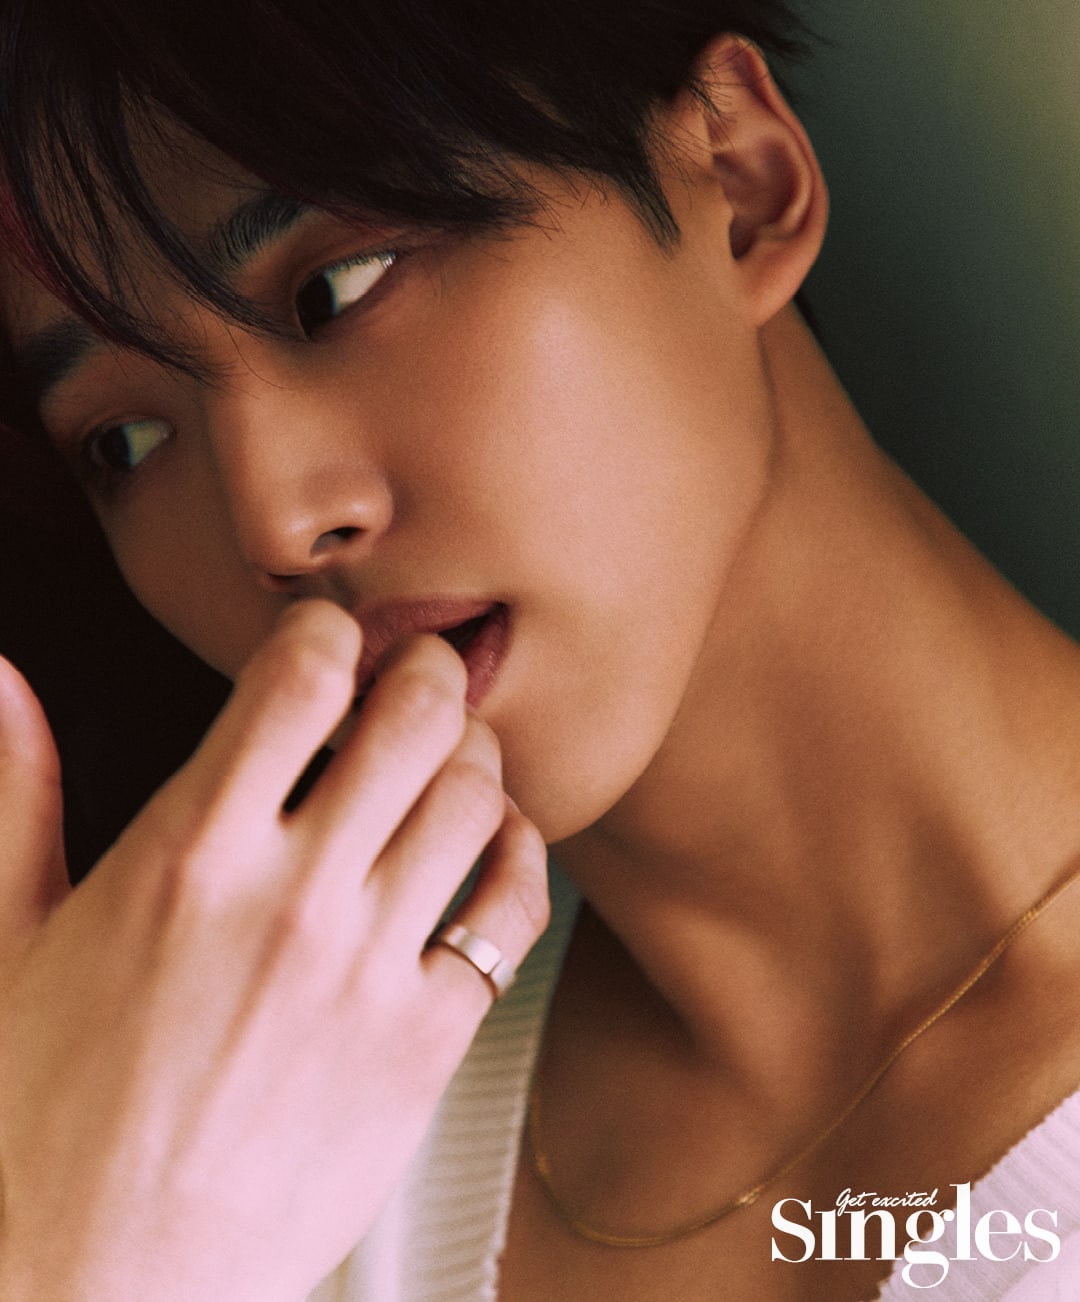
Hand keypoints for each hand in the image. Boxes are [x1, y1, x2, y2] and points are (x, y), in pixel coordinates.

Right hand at [0, 601, 548, 1300]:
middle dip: (424, 672)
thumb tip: (6, 687)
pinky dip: (517, 857)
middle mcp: (291, 898)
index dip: (330, 630)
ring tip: (448, 759)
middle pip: (414, 718)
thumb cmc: (39, 1122)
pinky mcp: (424, 1046)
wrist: (95, 1286)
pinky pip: (512, 913)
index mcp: (188, 854)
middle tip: (413, 677)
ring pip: (474, 799)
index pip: (301, 677)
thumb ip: (19, 797)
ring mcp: (368, 972)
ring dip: (473, 757)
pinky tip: (492, 845)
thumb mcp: (8, 942)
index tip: (329, 639)